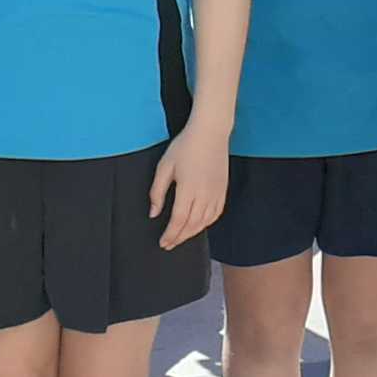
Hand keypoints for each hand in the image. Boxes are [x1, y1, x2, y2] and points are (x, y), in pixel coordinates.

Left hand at [149, 121, 228, 249]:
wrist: (211, 132)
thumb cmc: (186, 146)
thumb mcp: (164, 167)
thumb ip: (157, 192)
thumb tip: (154, 212)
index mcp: (188, 188)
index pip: (178, 220)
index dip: (170, 234)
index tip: (163, 242)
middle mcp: (204, 194)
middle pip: (192, 225)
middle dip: (179, 237)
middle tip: (169, 244)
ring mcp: (216, 192)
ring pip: (205, 222)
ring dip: (192, 233)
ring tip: (181, 237)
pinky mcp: (223, 189)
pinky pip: (216, 213)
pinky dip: (206, 223)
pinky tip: (199, 225)